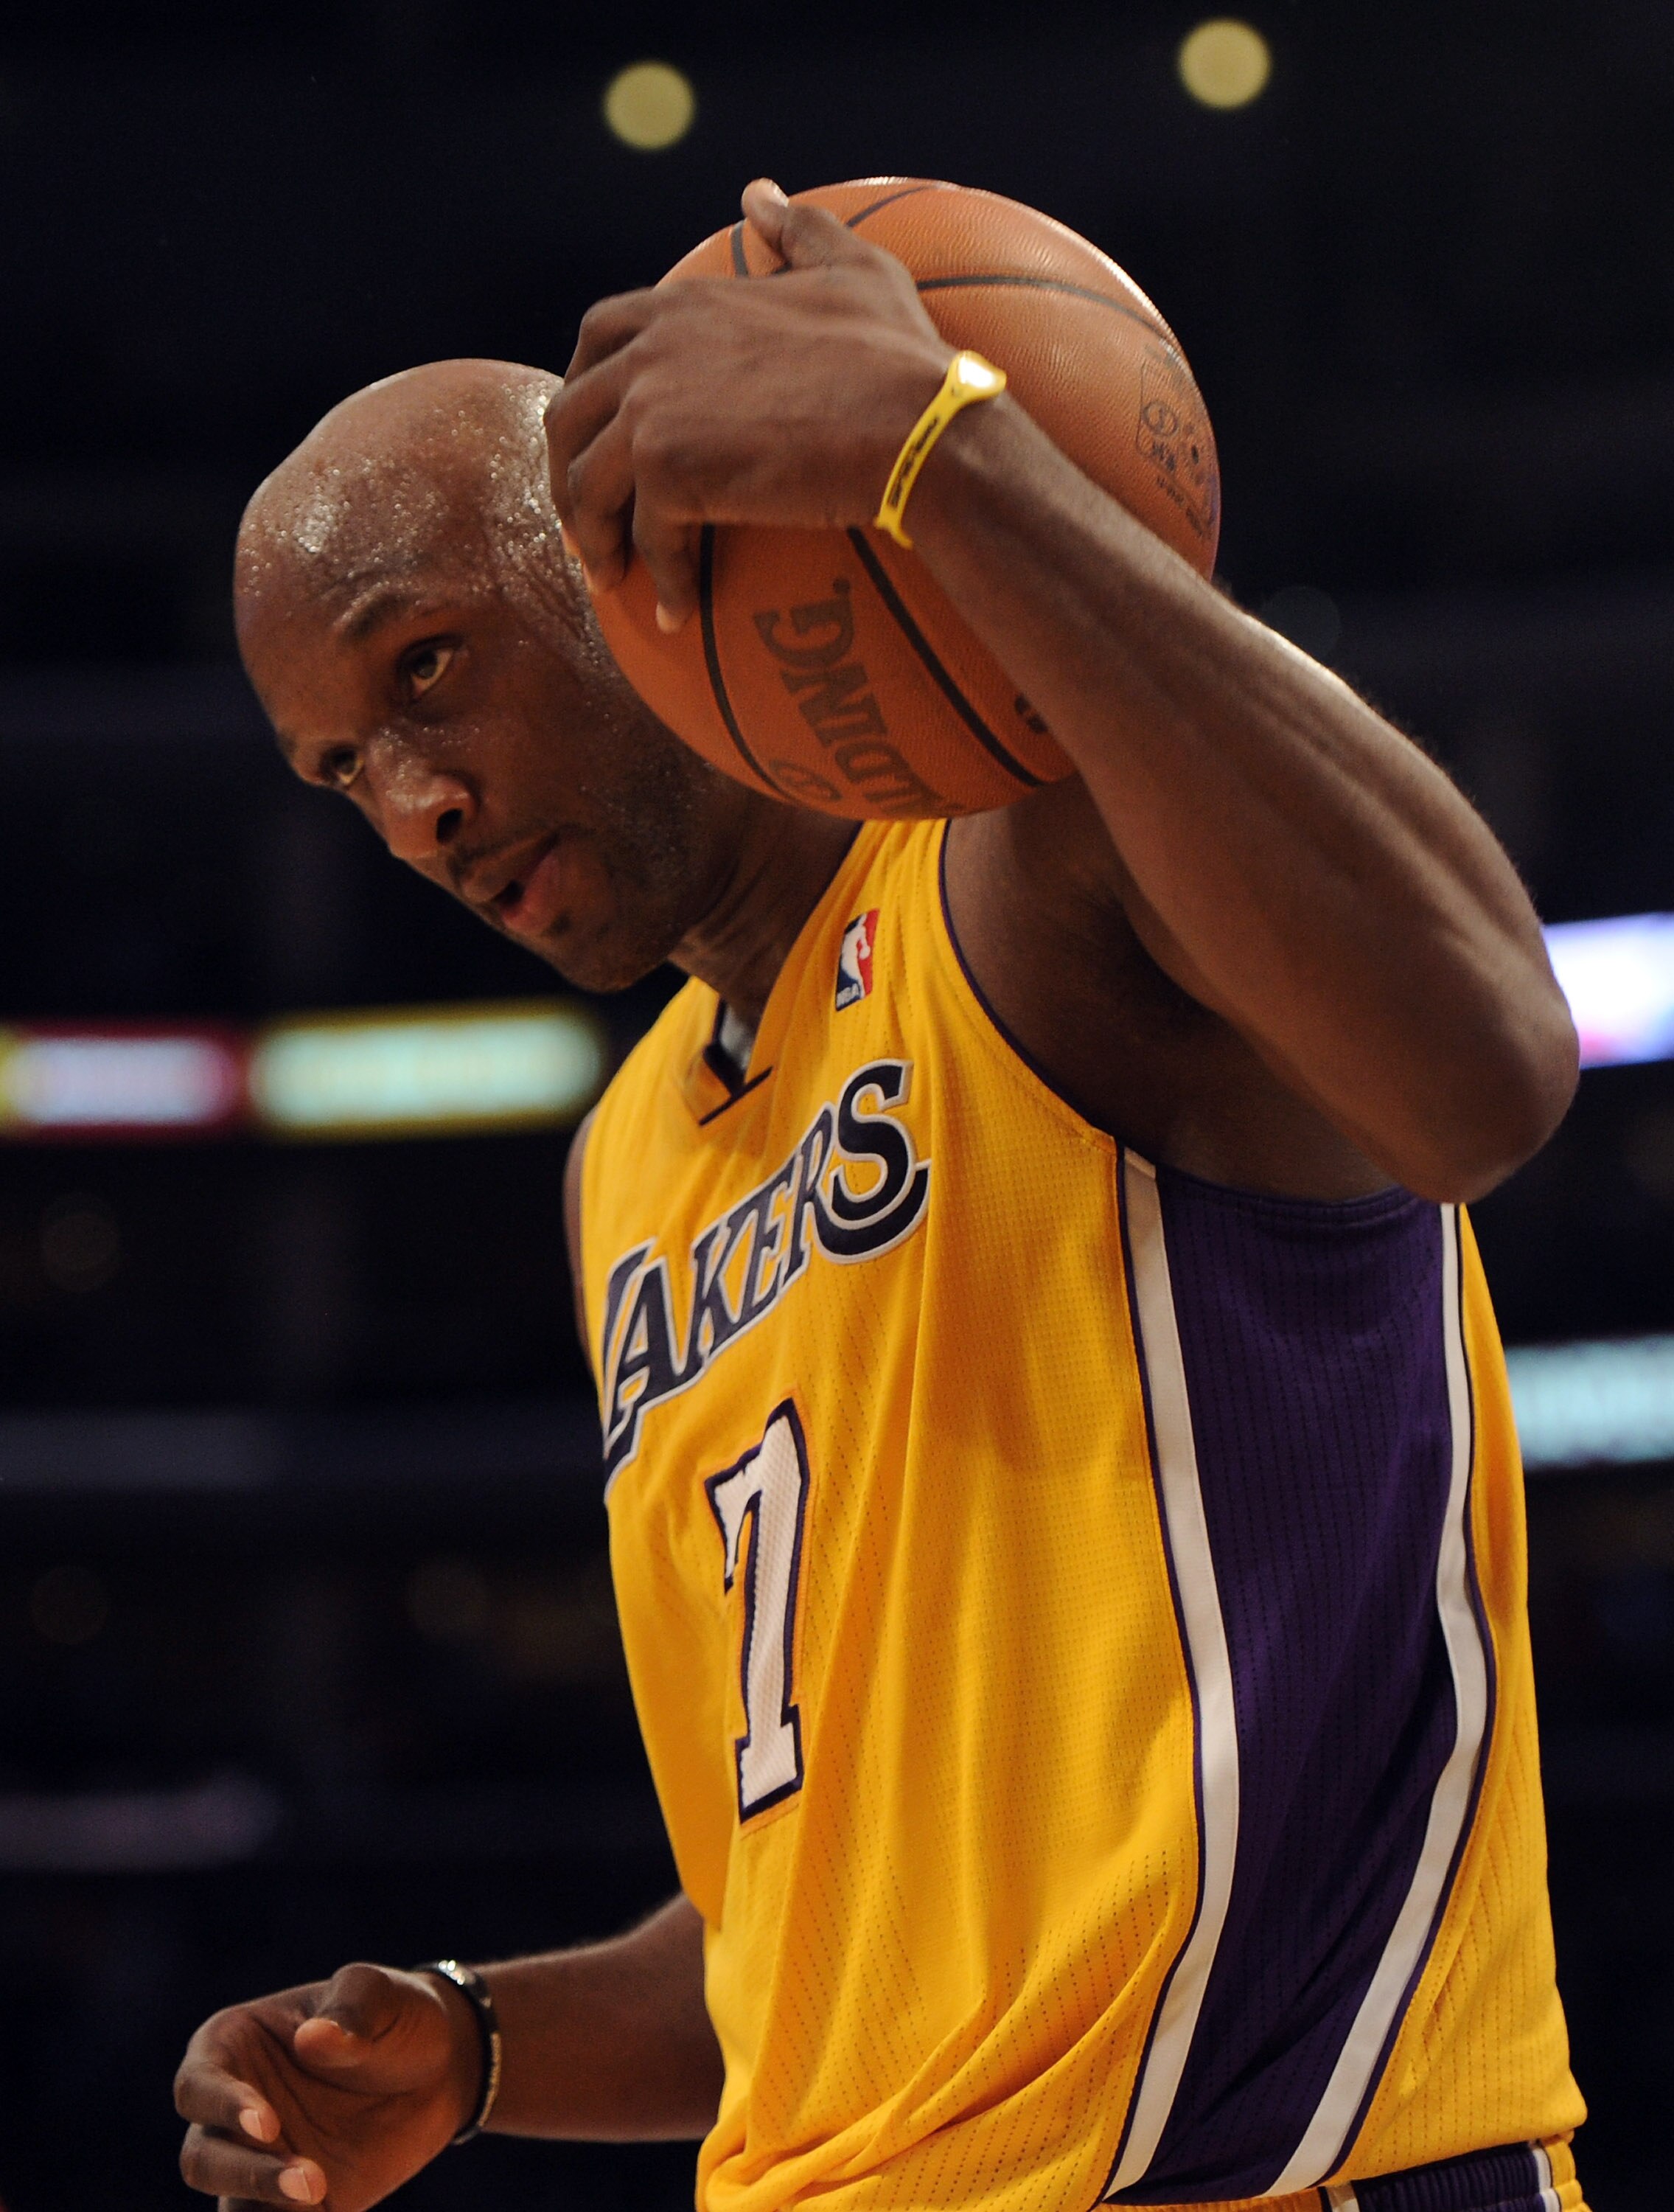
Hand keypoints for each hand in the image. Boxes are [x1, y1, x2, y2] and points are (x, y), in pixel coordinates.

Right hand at [175, 1962, 480, 2210]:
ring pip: (231, 2206)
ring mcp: (260, 2163)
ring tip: (322, 2197)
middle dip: (245, 2176)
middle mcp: (233, 2113)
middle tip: (309, 2181)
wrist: (441, 2068)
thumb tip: (312, 2038)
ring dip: (264, 2208)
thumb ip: (350, 2011)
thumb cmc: (396, 2015)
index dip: (221, 2107)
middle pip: (202, 2159)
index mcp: (233, 2046)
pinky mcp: (293, 2207)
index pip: (196, 2085)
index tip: (267, 2123)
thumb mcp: (380, 1995)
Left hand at [545, 177, 952, 630]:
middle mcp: (650, 350)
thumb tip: (758, 194)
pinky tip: (676, 613)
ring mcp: (650, 410)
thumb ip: (799, 233)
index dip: (586, 388)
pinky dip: (658, 581)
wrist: (916, 427)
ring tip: (618, 578)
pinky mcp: (666, 472)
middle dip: (566, 472)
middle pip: (568, 416)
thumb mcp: (857, 271)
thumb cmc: (902, 358)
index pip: (599, 337)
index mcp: (683, 304)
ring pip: (585, 487)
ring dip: (594, 538)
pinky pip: (644, 540)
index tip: (598, 435)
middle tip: (590, 521)